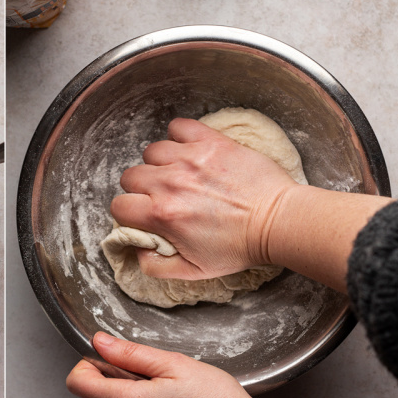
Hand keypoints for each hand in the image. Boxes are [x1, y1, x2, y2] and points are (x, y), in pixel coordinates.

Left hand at [67, 333, 331, 397]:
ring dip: (142, 393)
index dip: (89, 363)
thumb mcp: (172, 363)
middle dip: (127, 376)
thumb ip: (129, 353)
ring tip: (177, 392)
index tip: (112, 356)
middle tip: (163, 373)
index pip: (77, 382)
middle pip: (105, 391)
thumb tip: (99, 341)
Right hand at [111, 118, 296, 279]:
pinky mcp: (211, 142)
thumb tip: (136, 248)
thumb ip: (155, 266)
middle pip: (131, 176)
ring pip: (151, 152)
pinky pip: (178, 127)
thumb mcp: (194, 271)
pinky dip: (179, 137)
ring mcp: (190, 159)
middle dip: (142, 188)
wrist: (278, 222)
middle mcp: (171, 183)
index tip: (144, 215)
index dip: (129, 213)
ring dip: (160, 164)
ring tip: (179, 175)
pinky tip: (189, 152)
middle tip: (163, 196)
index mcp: (163, 215)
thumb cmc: (240, 246)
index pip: (119, 205)